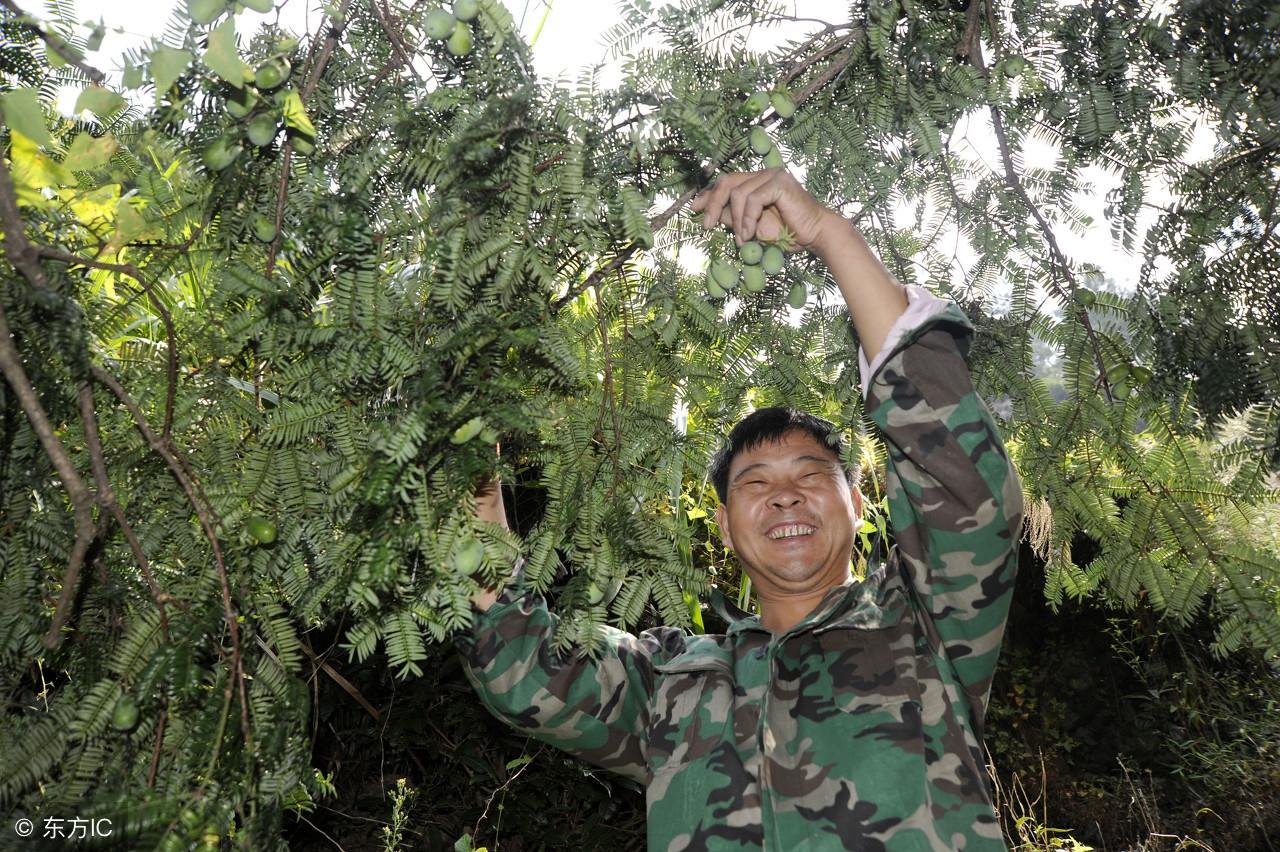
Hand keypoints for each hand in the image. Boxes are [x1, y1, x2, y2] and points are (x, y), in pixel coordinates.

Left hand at [690, 168, 837, 252]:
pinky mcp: (780, 183)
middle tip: (706, 225)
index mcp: (758, 181)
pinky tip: (750, 234)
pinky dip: (747, 219)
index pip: (727, 181)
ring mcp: (773, 175)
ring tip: (742, 240)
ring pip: (738, 193)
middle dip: (713, 204)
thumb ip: (734, 217)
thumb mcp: (752, 227)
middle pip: (727, 182)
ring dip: (736, 220)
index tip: (694, 209)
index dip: (708, 195)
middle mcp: (764, 174)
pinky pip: (753, 199)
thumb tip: (713, 214)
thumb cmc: (787, 233)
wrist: (815, 236)